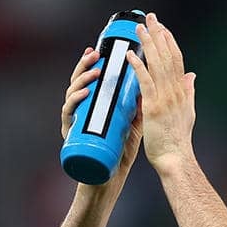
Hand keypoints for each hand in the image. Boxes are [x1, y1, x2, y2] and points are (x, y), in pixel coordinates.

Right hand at [61, 46, 144, 201]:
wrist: (112, 178)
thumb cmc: (121, 151)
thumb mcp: (135, 124)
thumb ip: (142, 106)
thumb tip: (157, 84)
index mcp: (95, 107)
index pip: (91, 81)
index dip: (92, 64)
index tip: (99, 49)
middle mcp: (82, 111)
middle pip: (78, 83)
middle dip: (84, 66)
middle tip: (95, 54)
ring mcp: (75, 122)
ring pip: (71, 94)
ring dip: (81, 80)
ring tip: (95, 72)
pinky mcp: (71, 134)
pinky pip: (69, 115)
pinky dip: (74, 102)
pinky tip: (84, 94)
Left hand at [126, 13, 196, 174]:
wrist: (175, 158)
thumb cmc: (178, 140)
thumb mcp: (187, 111)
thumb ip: (188, 91)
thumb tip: (192, 75)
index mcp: (182, 92)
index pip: (177, 60)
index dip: (170, 42)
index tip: (162, 28)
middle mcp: (175, 91)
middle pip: (168, 56)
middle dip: (159, 35)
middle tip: (150, 18)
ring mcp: (165, 98)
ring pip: (157, 65)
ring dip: (148, 44)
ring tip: (140, 28)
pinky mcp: (153, 107)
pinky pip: (145, 82)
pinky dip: (138, 66)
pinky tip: (130, 55)